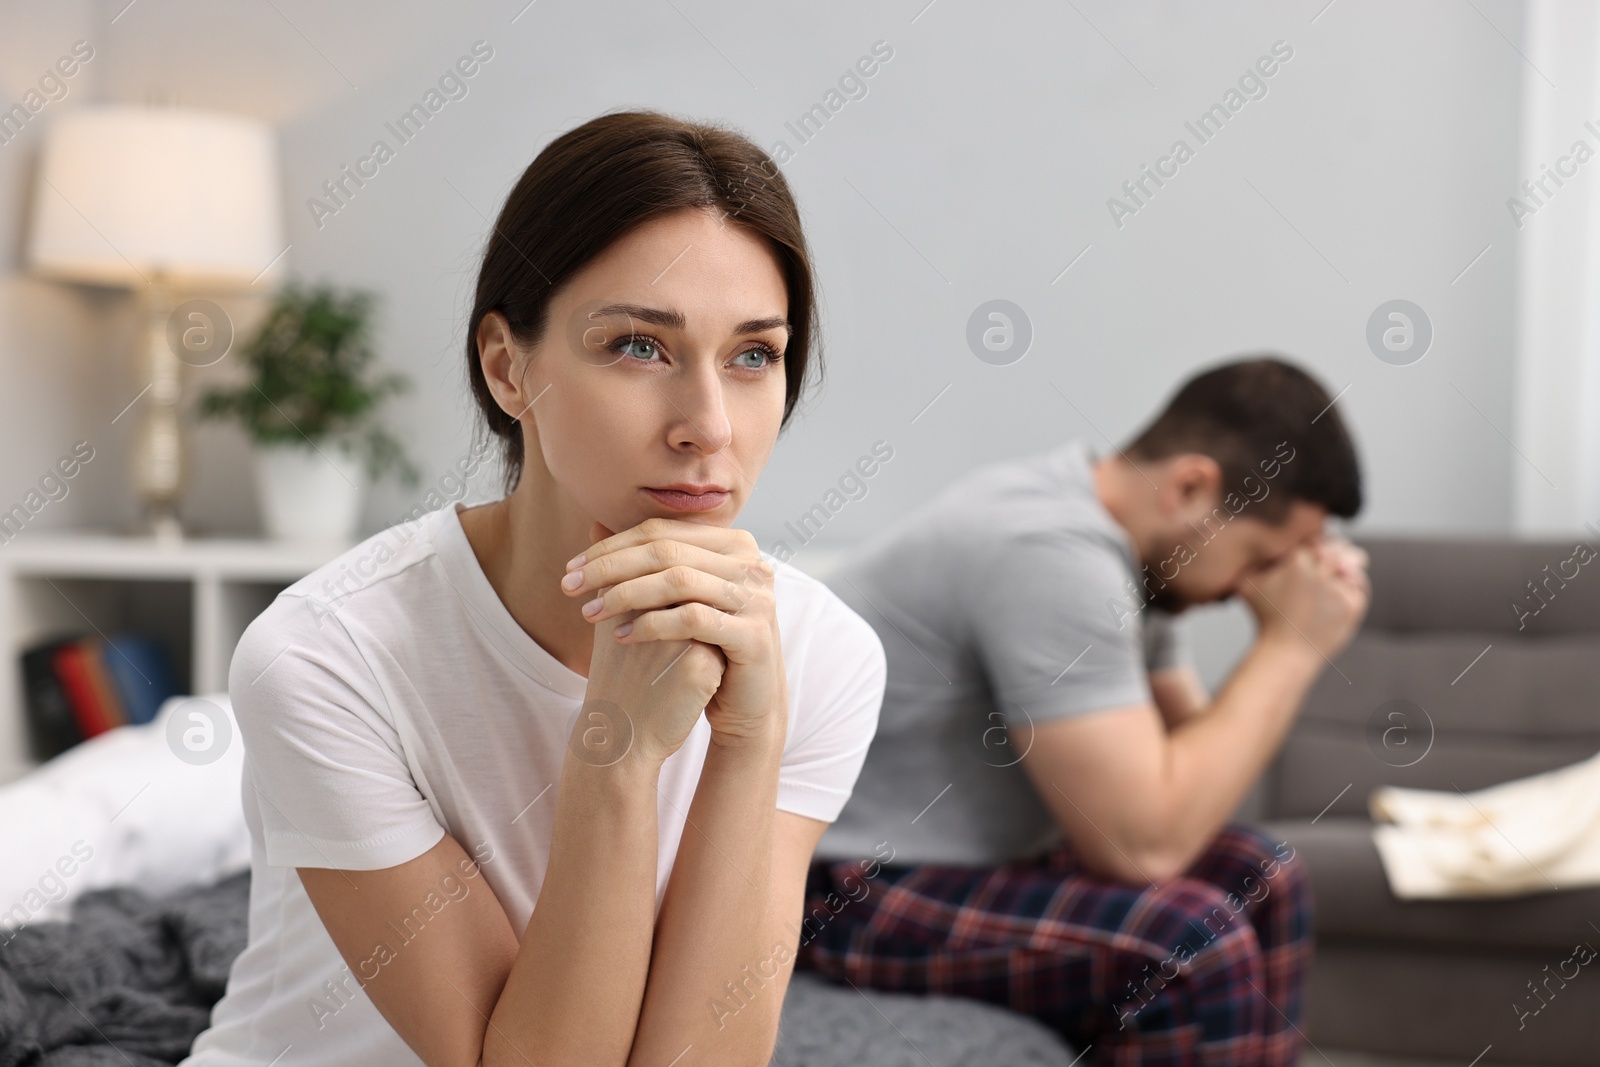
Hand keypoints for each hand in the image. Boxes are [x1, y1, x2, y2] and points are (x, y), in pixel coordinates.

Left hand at [562, 517, 786, 758]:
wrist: (749, 701)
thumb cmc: (707, 645)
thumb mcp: (677, 598)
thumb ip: (644, 562)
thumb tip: (595, 526)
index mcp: (733, 544)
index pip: (661, 531)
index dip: (612, 546)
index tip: (572, 567)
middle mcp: (751, 563)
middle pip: (665, 551)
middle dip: (609, 568)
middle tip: (569, 586)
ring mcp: (756, 597)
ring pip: (678, 580)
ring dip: (625, 595)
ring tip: (591, 613)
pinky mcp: (754, 634)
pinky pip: (692, 619)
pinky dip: (651, 625)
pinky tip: (621, 637)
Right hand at [1238, 536, 1369, 657]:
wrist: (1285, 652)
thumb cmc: (1265, 618)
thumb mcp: (1248, 585)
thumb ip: (1254, 561)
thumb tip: (1261, 546)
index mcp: (1295, 561)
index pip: (1315, 540)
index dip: (1320, 543)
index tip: (1320, 548)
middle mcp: (1317, 573)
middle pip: (1336, 549)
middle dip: (1338, 550)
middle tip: (1338, 552)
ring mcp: (1336, 589)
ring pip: (1352, 563)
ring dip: (1352, 561)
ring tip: (1350, 563)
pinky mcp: (1350, 606)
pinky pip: (1360, 585)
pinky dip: (1357, 581)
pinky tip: (1351, 582)